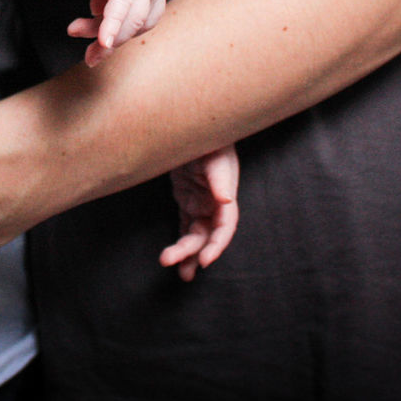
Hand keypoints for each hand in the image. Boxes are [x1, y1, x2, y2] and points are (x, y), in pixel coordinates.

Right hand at [68, 0, 168, 62]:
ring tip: (93, 51)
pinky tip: (103, 39)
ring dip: (113, 38)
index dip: (123, 34)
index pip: (144, 19)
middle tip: (90, 58)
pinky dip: (113, 21)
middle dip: (115, 44)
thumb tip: (98, 12)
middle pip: (141, 22)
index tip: (99, 43)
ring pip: (135, 16)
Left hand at [160, 145, 239, 281]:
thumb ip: (219, 177)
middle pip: (207, 236)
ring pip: (195, 235)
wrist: (194, 128)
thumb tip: (225, 199)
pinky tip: (175, 259)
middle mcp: (215, 204)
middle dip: (194, 253)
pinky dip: (181, 242)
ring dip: (187, 254)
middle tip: (179, 269)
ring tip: (177, 272)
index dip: (217, 245)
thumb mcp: (214, 156)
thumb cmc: (209, 141)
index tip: (205, 260)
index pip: (224, 226)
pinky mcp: (187, 201)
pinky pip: (185, 227)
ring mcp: (200, 204)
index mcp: (225, 196)